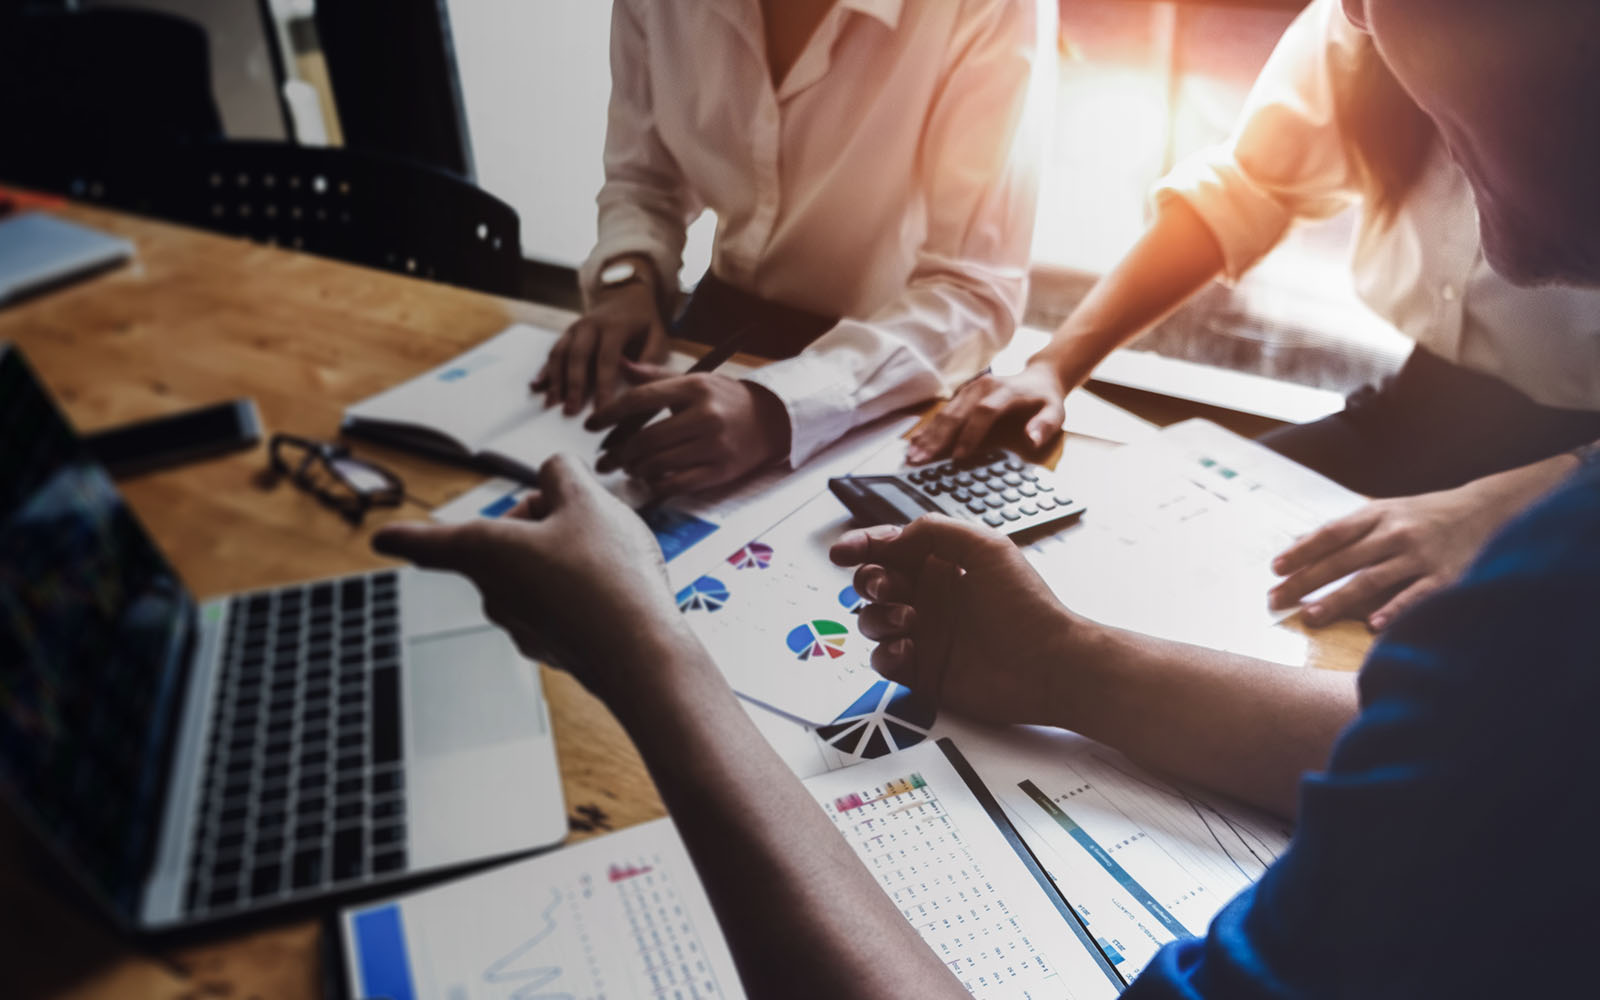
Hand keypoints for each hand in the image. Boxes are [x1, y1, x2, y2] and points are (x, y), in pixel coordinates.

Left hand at [371, 454, 689, 700]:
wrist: (643, 654)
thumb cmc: (608, 575)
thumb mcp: (588, 500)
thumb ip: (563, 474)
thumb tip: (554, 473)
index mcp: (486, 552)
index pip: (433, 543)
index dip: (407, 536)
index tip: (382, 539)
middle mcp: (495, 594)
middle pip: (503, 545)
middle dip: (540, 523)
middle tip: (584, 517)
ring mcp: (523, 627)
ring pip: (534, 575)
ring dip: (564, 556)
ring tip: (612, 555)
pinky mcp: (554, 649)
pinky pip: (560, 606)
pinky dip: (582, 592)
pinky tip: (618, 589)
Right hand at [534, 279, 667, 413]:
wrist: (626, 295)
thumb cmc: (645, 323)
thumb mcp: (658, 336)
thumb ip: (649, 358)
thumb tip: (632, 377)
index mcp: (616, 326)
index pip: (607, 360)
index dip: (602, 386)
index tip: (601, 411)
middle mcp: (591, 325)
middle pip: (577, 356)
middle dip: (573, 385)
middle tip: (569, 412)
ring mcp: (576, 328)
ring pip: (560, 353)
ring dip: (554, 379)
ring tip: (550, 404)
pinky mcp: (567, 333)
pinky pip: (553, 350)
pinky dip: (544, 369)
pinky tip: (536, 386)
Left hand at [586, 361, 790, 494]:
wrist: (772, 420)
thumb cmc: (726, 399)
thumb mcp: (694, 380)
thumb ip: (655, 376)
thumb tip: (620, 364)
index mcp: (693, 388)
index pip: (639, 400)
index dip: (608, 414)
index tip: (590, 425)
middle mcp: (705, 415)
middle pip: (645, 438)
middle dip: (619, 453)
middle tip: (606, 460)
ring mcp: (714, 445)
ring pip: (658, 463)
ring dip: (636, 469)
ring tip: (630, 468)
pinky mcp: (721, 471)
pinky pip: (677, 483)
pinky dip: (657, 484)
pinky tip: (651, 480)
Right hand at [828, 516, 1081, 724]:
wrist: (1048, 665)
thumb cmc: (1025, 605)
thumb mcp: (984, 546)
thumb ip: (933, 530)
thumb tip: (892, 538)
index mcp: (942, 565)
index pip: (889, 549)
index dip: (861, 545)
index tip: (842, 551)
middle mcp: (930, 598)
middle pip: (872, 583)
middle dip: (869, 581)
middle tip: (888, 587)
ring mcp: (924, 635)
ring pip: (871, 621)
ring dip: (879, 617)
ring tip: (910, 620)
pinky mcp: (922, 671)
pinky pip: (882, 660)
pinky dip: (886, 653)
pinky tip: (908, 648)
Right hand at [906, 362, 1067, 463]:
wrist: (1038, 378)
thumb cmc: (1045, 400)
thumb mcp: (1056, 412)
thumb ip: (1045, 425)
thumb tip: (1032, 439)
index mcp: (1005, 391)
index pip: (984, 413)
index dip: (970, 435)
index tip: (959, 457)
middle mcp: (982, 387)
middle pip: (956, 413)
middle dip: (937, 439)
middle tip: (921, 461)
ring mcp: (969, 389)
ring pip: (945, 413)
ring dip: (927, 436)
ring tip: (912, 456)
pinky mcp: (961, 394)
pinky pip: (942, 412)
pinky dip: (928, 429)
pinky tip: (915, 443)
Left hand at [1269, 462, 1572, 629]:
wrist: (1488, 509)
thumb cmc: (1424, 516)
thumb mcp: (1385, 511)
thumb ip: (1347, 529)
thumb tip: (1298, 545)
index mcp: (1377, 514)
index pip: (1330, 534)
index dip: (1301, 552)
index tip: (1275, 569)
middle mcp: (1395, 532)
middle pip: (1342, 559)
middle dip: (1305, 581)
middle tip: (1276, 600)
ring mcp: (1420, 555)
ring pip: (1371, 579)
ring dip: (1338, 598)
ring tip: (1311, 615)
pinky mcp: (1445, 576)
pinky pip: (1415, 596)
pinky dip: (1394, 610)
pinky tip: (1372, 625)